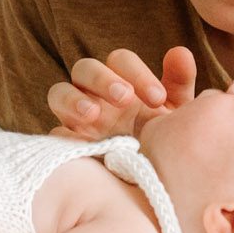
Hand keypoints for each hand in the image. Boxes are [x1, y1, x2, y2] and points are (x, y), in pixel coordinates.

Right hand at [47, 46, 197, 139]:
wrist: (152, 181)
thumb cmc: (162, 138)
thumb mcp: (176, 114)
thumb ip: (178, 83)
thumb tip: (180, 52)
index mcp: (120, 80)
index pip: (120, 60)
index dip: (137, 73)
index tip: (157, 99)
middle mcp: (94, 93)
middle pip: (85, 68)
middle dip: (103, 79)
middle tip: (125, 98)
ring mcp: (75, 117)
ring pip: (59, 92)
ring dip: (73, 99)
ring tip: (92, 115)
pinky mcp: (66, 144)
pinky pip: (54, 133)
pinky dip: (62, 135)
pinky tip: (81, 144)